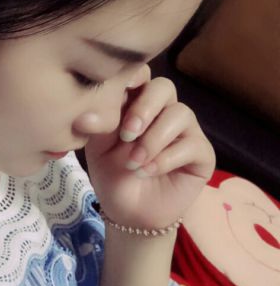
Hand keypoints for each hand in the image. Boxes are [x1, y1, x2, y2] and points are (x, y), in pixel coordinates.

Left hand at [83, 64, 215, 230]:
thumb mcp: (97, 147)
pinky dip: (165, 158)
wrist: (128, 212)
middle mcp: (163, 110)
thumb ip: (96, 126)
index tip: (120, 87)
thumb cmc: (112, 172)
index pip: (140, 74)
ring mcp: (185, 130)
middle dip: (145, 107)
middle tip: (127, 133)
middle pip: (164, 87)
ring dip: (153, 139)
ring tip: (133, 162)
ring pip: (180, 114)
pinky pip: (191, 144)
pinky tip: (146, 171)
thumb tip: (85, 115)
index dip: (133, 75)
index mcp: (136, 101)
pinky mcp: (202, 153)